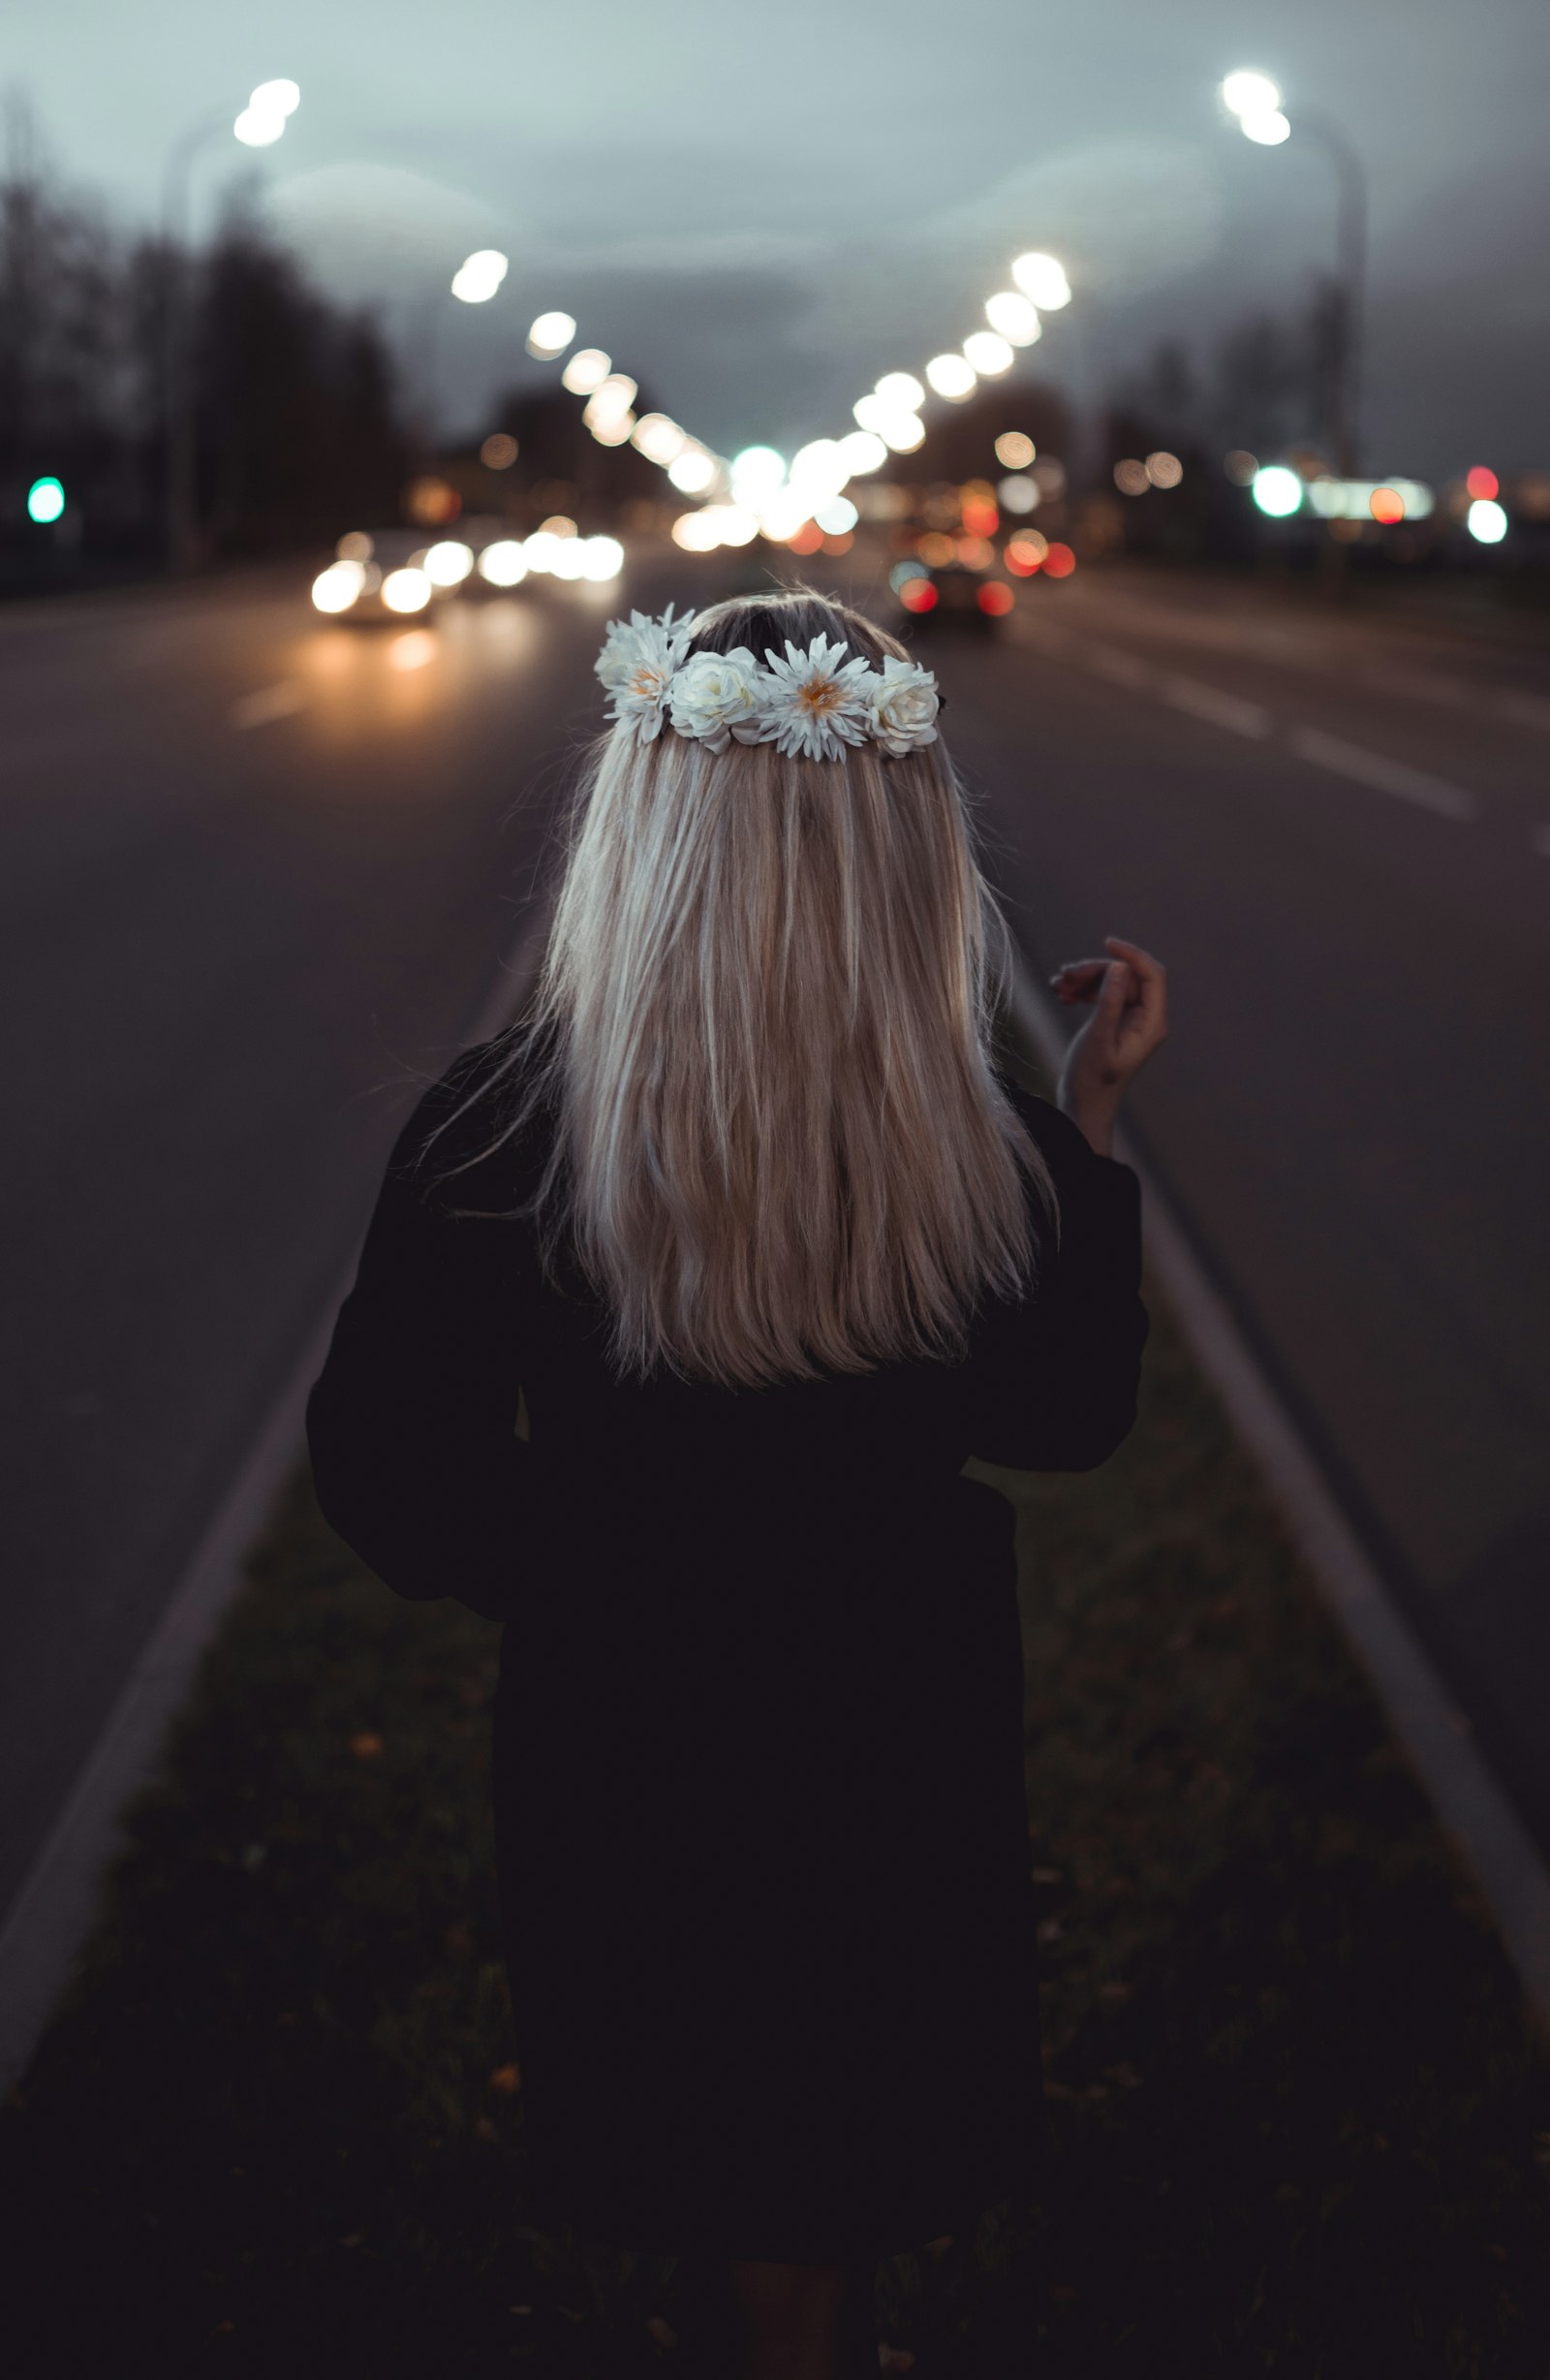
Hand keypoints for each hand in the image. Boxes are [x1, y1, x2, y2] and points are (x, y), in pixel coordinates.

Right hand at [1048, 935, 1168, 1152]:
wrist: (1083, 1106)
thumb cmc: (1092, 1081)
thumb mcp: (1098, 1039)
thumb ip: (1110, 1003)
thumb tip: (1120, 967)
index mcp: (1152, 1023)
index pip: (1152, 975)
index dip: (1132, 955)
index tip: (1106, 942)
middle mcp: (1147, 1018)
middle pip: (1126, 976)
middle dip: (1095, 971)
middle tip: (1062, 977)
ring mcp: (1132, 1018)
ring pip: (1111, 982)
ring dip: (1084, 979)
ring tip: (1056, 987)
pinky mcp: (1116, 1019)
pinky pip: (1103, 993)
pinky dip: (1082, 990)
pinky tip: (1061, 994)